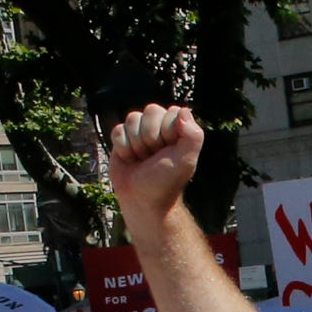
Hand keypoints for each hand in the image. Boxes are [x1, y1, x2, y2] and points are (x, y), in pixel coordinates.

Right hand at [109, 105, 202, 222]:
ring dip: (137, 144)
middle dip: (151, 137)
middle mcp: (159, 124)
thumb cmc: (166, 181)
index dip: (168, 132)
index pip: (171, 112)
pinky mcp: (122, 138)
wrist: (142, 200)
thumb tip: (184, 111)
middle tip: (155, 157)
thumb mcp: (186, 160)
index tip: (170, 151)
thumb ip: (193, 135)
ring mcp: (139, 130)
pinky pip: (118, 130)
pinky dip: (123, 148)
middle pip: (150, 111)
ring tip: (143, 159)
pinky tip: (130, 159)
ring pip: (132, 119)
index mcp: (178, 127)